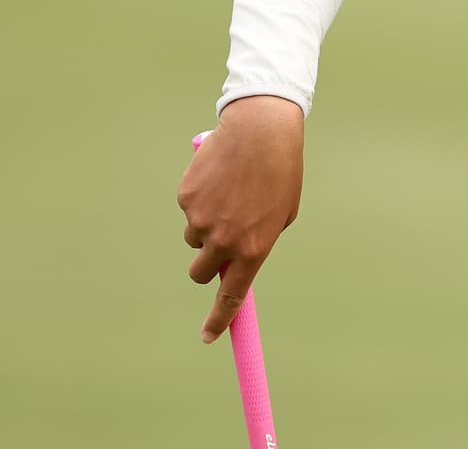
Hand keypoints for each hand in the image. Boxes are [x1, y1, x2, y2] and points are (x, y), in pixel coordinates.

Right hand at [178, 95, 304, 342]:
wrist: (261, 131)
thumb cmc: (280, 172)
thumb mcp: (281, 214)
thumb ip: (258, 241)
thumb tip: (236, 263)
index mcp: (254, 248)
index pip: (231, 296)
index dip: (219, 320)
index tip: (208, 337)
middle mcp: (224, 239)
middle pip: (201, 272)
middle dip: (207, 264)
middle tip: (220, 243)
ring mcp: (201, 219)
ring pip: (194, 237)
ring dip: (206, 225)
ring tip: (231, 193)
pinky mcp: (186, 197)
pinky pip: (190, 209)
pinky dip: (201, 198)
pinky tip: (220, 175)